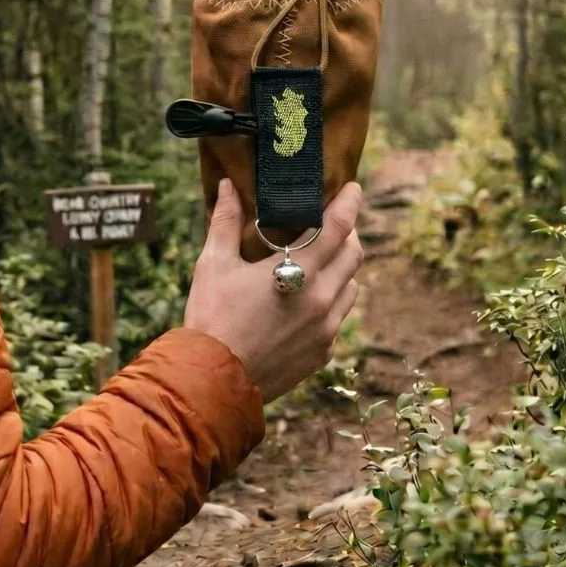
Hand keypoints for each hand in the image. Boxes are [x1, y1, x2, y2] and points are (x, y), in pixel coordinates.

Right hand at [183, 179, 364, 401]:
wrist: (213, 381)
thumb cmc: (211, 317)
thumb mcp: (214, 264)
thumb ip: (225, 221)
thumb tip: (226, 185)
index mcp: (300, 272)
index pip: (339, 227)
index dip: (349, 203)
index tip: (353, 188)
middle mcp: (323, 300)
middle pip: (354, 255)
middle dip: (348, 233)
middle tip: (332, 222)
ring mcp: (326, 329)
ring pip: (351, 287)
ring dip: (341, 268)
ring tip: (319, 261)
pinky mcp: (322, 352)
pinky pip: (338, 319)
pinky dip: (330, 301)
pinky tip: (306, 300)